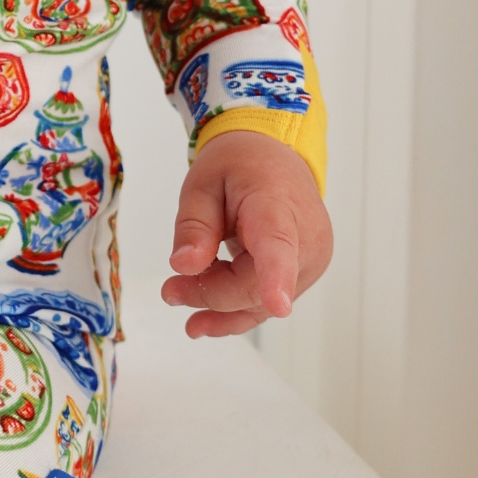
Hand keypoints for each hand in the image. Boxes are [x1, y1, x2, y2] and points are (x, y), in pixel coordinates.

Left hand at [162, 130, 332, 338]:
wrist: (273, 157)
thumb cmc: (240, 165)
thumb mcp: (202, 183)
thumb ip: (194, 225)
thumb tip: (185, 265)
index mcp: (277, 207)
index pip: (279, 245)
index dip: (277, 277)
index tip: (278, 305)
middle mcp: (305, 239)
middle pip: (255, 285)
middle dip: (209, 294)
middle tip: (169, 291)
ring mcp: (308, 260)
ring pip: (259, 301)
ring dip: (219, 309)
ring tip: (179, 302)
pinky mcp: (301, 273)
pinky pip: (265, 300)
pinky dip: (234, 310)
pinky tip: (205, 320)